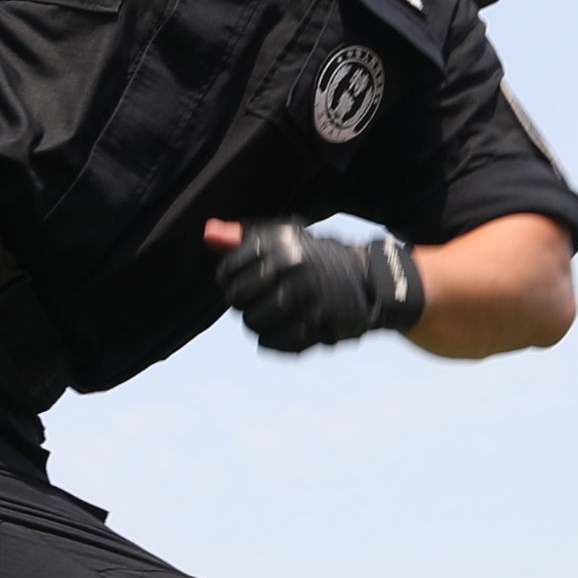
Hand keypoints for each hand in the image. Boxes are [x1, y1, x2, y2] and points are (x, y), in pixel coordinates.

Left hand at [208, 217, 422, 351]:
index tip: (240, 279)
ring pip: (254, 323)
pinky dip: (272, 340)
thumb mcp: (284, 239)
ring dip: (256, 323)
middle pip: (238, 299)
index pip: (229, 270)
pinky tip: (282, 329)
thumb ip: (242, 238)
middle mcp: (295, 267)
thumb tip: (207, 234)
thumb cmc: (315, 258)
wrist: (369, 280)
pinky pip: (275, 343)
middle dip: (241, 303)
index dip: (229, 279)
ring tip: (269, 314)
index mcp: (283, 243)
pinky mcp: (320, 324)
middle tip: (255, 299)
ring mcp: (309, 297)